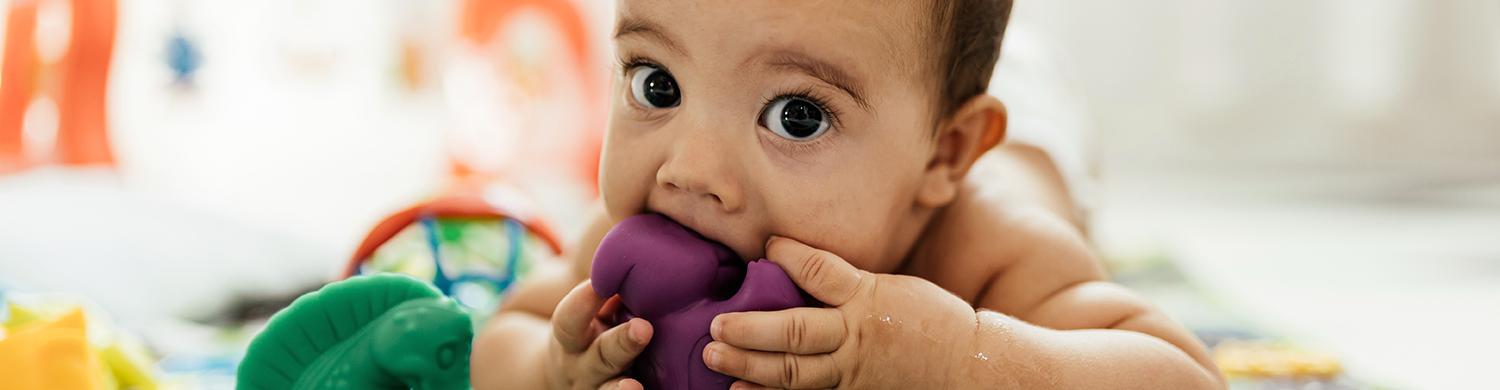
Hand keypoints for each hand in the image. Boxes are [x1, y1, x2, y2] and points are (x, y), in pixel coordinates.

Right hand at [546, 281, 652, 389]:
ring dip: (621, 389)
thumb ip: (609, 297)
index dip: (584, 302)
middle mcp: (580, 367)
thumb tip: (641, 266)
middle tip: (644, 328)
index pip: (570, 319)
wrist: (566, 378)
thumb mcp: (588, 315)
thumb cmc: (588, 333)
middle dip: (622, 343)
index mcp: (570, 338)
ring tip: (634, 386)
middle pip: (600, 356)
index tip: (600, 282)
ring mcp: (597, 389)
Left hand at [703, 237, 978, 388]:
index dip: (790, 256)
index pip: (821, 271)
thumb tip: (797, 266)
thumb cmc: (931, 320)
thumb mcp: (894, 287)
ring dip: (749, 363)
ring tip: (714, 355)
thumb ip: (848, 282)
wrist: (968, 366)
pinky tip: (740, 389)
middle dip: (751, 328)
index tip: (767, 245)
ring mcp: (852, 371)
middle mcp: (856, 336)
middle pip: (796, 330)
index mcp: (868, 298)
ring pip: (792, 371)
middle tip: (717, 324)